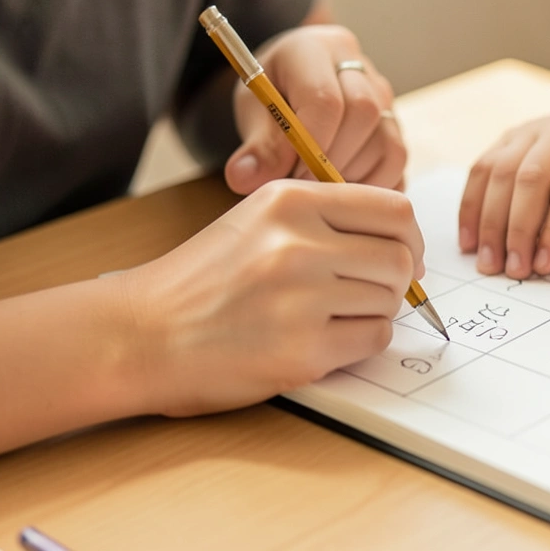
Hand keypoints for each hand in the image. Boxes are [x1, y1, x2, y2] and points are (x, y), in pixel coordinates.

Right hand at [124, 180, 423, 416]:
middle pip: (399, 258)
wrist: (140, 333)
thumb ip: (323, 219)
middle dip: (396, 281)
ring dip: (374, 313)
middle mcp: (298, 242)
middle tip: (369, 294)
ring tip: (331, 317)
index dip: (409, 238)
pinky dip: (360, 343)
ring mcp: (302, 297)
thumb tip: (401, 242)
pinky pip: (373, 340)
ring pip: (389, 301)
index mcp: (290, 200)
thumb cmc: (200, 280)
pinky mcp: (303, 350)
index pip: (394, 209)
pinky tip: (323, 341)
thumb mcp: (257, 221)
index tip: (403, 256)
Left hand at [225, 25, 405, 193]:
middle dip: (335, 160)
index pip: (325, 99)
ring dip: (355, 175)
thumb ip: (255, 145)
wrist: (288, 87)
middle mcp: (357, 64)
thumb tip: (244, 178)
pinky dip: (375, 184)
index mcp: (314, 48)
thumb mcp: (252, 112)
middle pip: (364, 113)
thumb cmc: (269, 95)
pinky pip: (397, 160)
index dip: (312, 146)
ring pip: (387, 140)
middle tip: (307, 185)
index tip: (294, 177)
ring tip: (321, 184)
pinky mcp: (395, 122)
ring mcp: (383, 93)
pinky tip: (344, 188)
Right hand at [459, 106, 549, 279]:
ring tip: (488, 263)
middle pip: (529, 178)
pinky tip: (470, 240)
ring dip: (488, 221)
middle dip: (517, 230)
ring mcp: (532, 129)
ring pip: (499, 172)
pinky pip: (482, 168)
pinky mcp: (510, 136)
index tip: (544, 265)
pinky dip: (471, 205)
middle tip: (513, 272)